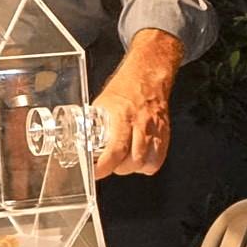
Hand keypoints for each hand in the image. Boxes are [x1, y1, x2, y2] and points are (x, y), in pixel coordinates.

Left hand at [92, 29, 182, 178]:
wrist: (148, 75)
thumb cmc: (124, 87)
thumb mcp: (102, 103)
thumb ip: (94, 124)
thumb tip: (81, 140)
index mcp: (122, 116)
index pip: (114, 151)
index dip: (104, 167)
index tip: (95, 171)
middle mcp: (141, 124)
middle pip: (133, 161)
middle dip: (119, 169)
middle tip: (110, 164)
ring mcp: (155, 129)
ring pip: (148, 163)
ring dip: (134, 168)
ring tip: (125, 162)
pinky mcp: (164, 132)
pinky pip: (158, 158)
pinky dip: (148, 164)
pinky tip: (139, 159)